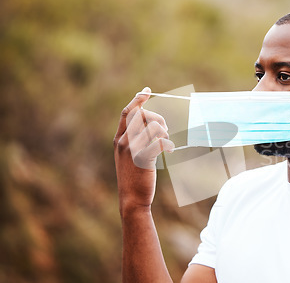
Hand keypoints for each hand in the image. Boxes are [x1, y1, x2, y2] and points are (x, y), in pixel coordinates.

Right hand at [113, 87, 174, 214]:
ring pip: (152, 126)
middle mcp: (123, 141)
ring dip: (164, 131)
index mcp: (119, 139)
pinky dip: (167, 144)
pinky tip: (170, 150)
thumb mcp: (129, 156)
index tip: (147, 91)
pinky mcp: (142, 159)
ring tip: (166, 141)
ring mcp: (131, 150)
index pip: (127, 112)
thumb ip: (135, 140)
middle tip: (165, 130)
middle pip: (142, 115)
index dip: (138, 100)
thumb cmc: (134, 177)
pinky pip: (158, 141)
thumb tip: (150, 125)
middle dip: (157, 118)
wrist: (131, 198)